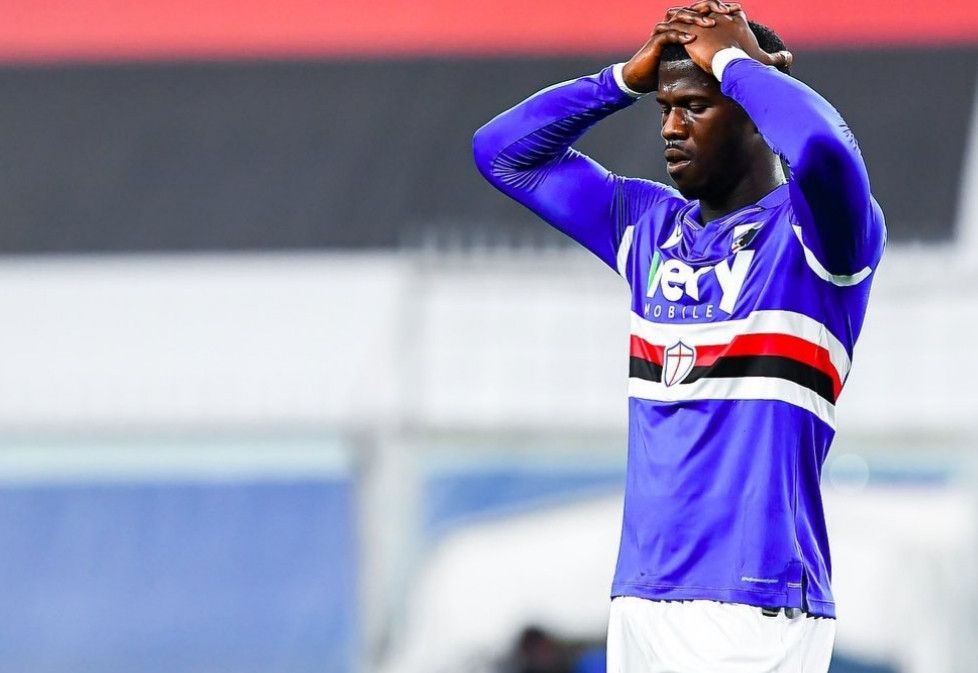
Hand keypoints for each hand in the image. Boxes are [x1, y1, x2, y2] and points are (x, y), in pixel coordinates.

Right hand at [621, 1, 740, 92]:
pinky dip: (680, 35)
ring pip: (680, 17)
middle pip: (693, 7)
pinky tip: (691, 38)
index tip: (737, 10)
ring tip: (710, 24)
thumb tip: (731, 51)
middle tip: (726, 11)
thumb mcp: (691, 56)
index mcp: (684, 23)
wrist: (642, 77)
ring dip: (696, 19)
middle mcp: (674, 22)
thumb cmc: (666, 67)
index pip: (703, 9)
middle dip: (710, 7)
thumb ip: (706, 49)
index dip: (719, 7)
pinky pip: (668, 34)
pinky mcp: (655, 41)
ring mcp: (664, 30)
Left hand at [672, 9, 792, 75]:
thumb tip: (789, 57)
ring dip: (683, 17)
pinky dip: (672, 27)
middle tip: (690, 18)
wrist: (735, 65)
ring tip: (673, 21)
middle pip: (708, 8)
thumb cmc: (750, 63)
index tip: (715, 18)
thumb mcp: (766, 59)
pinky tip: (664, 30)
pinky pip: (678, 26)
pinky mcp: (692, 32)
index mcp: (737, 20)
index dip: (722, 12)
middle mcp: (721, 17)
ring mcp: (705, 23)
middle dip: (699, 12)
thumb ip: (777, 57)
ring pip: (691, 14)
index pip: (729, 10)